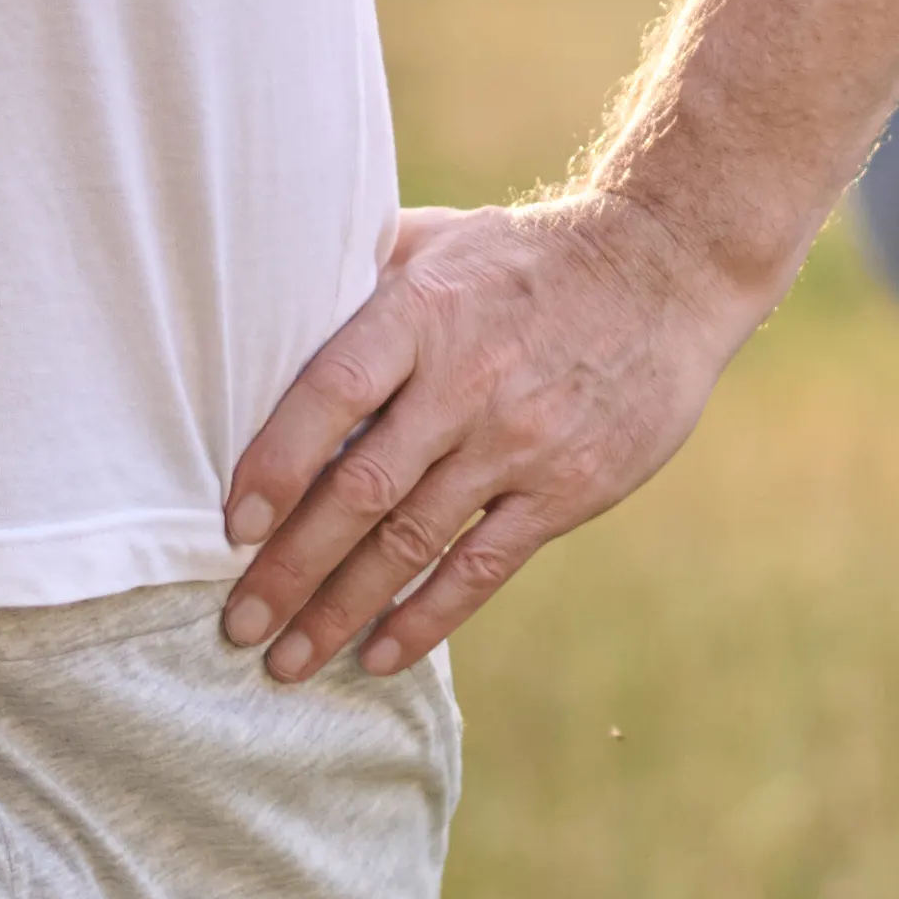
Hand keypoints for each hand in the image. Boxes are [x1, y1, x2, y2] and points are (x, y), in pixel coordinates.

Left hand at [216, 193, 780, 681]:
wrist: (667, 269)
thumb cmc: (529, 258)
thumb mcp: (443, 238)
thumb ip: (360, 270)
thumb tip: (262, 291)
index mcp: (425, 313)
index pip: (332, 394)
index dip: (276, 463)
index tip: (231, 526)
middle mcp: (469, 382)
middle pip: (361, 488)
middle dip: (290, 567)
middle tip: (238, 622)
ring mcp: (521, 442)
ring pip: (412, 541)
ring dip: (342, 609)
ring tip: (288, 661)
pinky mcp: (568, 488)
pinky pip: (484, 566)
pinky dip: (427, 617)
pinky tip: (380, 654)